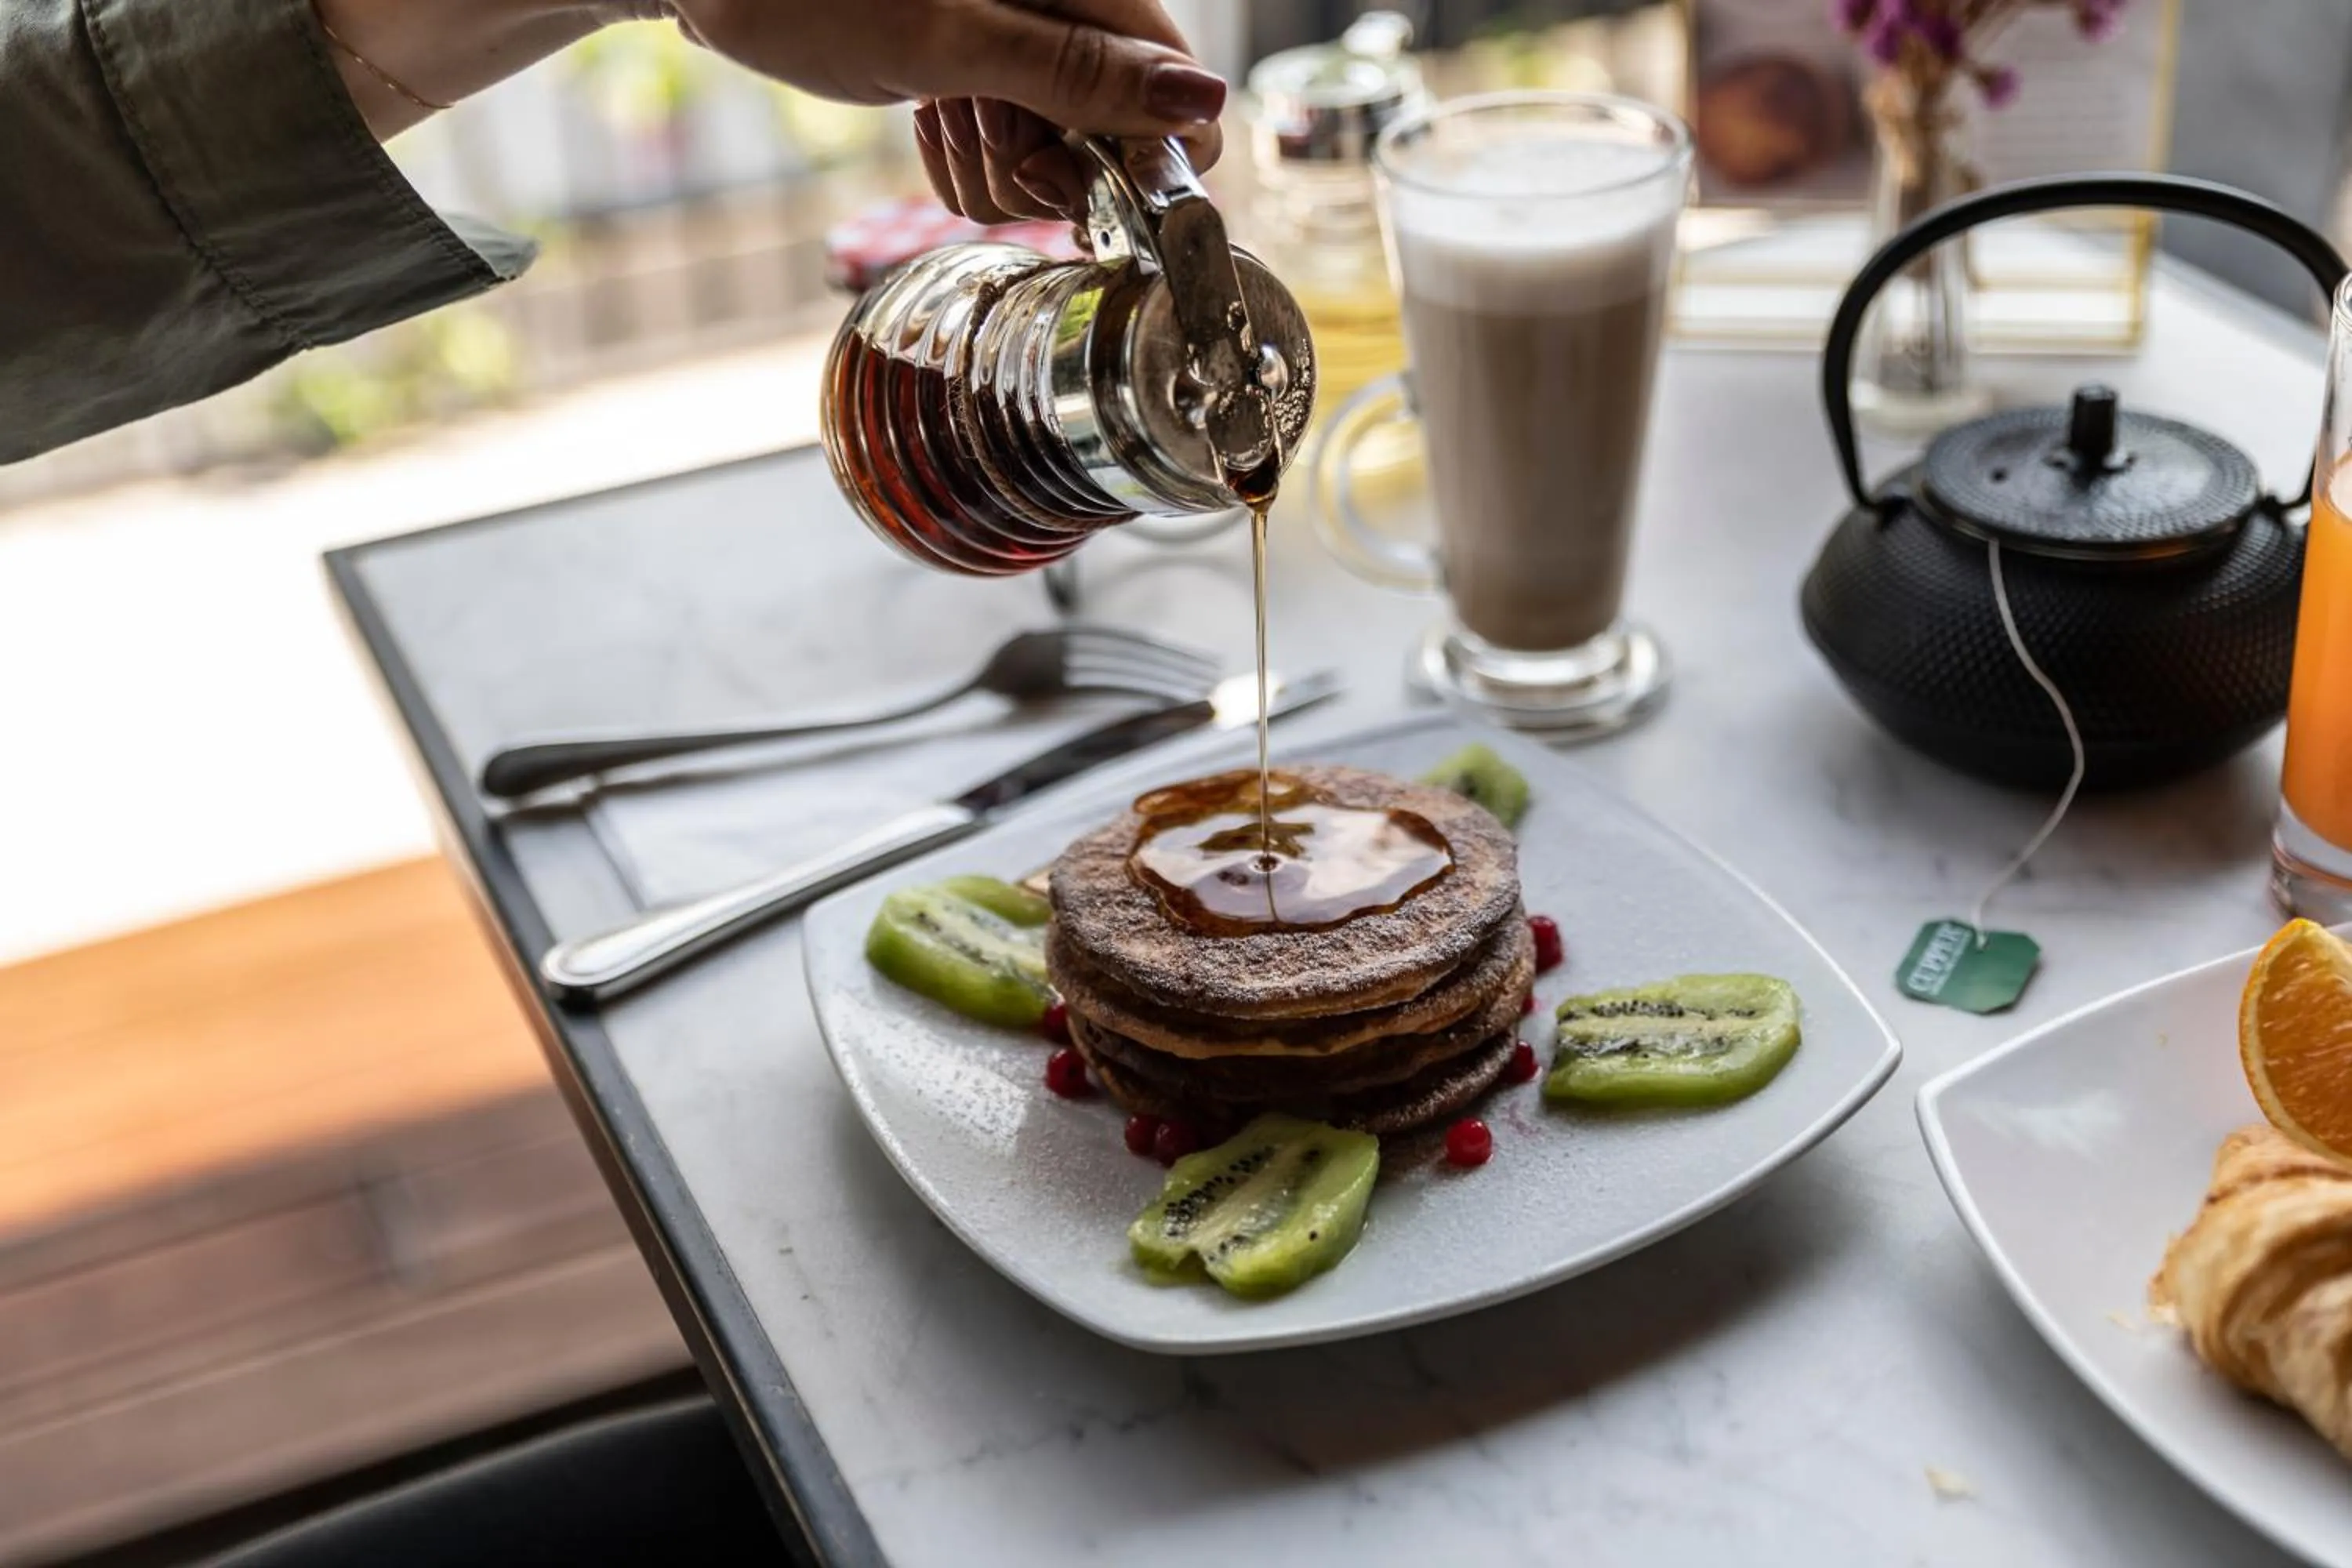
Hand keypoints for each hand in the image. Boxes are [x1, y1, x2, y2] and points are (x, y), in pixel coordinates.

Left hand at [661, 0, 1224, 221]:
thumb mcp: (949, 41)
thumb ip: (1079, 77)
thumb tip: (1202, 105)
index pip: (1181, 100)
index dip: (1138, 162)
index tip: (1065, 180)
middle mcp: (1072, 11)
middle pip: (1118, 140)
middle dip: (1045, 163)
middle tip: (973, 117)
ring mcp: (1027, 45)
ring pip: (1057, 158)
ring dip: (994, 165)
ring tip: (938, 107)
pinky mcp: (983, 72)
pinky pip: (1006, 154)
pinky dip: (965, 161)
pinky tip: (926, 116)